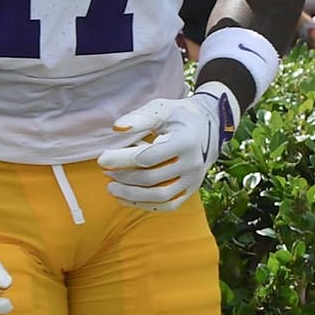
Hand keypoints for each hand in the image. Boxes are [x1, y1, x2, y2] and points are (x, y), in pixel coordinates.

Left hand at [98, 88, 234, 210]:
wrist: (211, 125)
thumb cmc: (180, 116)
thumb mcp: (162, 109)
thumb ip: (140, 117)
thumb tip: (117, 128)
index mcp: (186, 142)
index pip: (148, 157)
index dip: (122, 160)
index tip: (103, 158)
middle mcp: (193, 163)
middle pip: (151, 178)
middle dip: (123, 176)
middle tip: (105, 171)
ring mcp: (194, 179)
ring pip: (160, 196)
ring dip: (131, 195)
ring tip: (111, 188)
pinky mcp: (191, 189)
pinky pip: (168, 205)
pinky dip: (146, 205)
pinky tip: (126, 199)